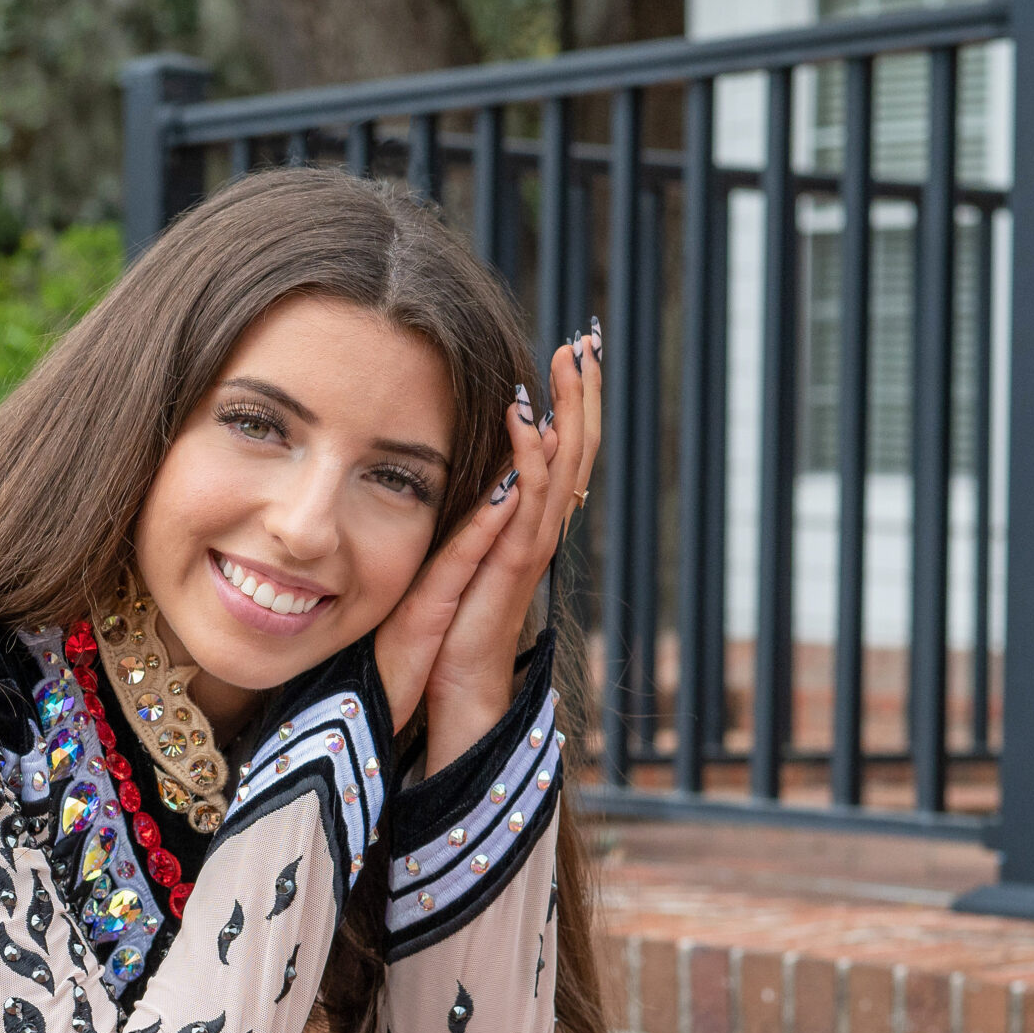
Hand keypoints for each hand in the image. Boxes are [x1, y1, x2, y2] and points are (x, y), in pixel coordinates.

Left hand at [369, 326, 604, 763]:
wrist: (451, 694)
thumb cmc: (446, 629)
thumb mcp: (456, 554)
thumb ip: (466, 515)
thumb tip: (462, 470)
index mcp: (525, 525)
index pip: (558, 450)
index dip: (570, 402)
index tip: (573, 349)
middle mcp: (535, 534)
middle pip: (574, 452)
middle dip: (581, 395)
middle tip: (587, 338)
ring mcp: (527, 555)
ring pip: (561, 476)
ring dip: (566, 417)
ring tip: (569, 365)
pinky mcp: (507, 578)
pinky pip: (525, 520)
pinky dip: (529, 473)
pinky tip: (528, 433)